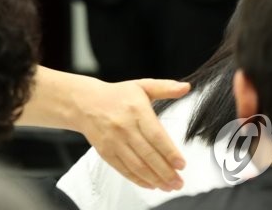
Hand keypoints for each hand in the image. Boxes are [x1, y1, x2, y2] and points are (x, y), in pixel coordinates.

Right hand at [74, 77, 189, 189]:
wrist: (85, 103)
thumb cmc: (116, 95)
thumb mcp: (142, 86)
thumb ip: (165, 87)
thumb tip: (186, 87)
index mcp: (136, 110)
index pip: (156, 135)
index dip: (169, 152)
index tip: (181, 164)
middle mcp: (125, 127)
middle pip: (148, 154)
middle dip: (166, 172)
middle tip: (179, 182)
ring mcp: (114, 142)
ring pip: (137, 165)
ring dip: (155, 179)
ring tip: (169, 186)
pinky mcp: (106, 152)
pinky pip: (124, 170)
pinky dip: (138, 180)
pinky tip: (151, 184)